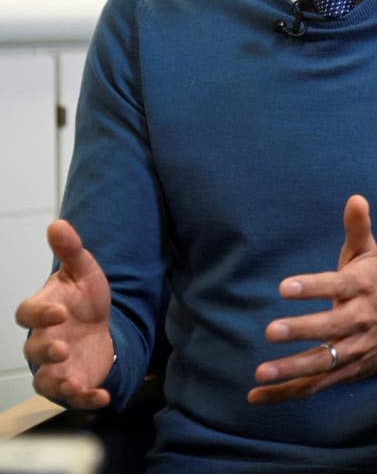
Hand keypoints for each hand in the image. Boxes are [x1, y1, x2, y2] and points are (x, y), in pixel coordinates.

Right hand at [15, 220, 113, 409]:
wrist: (100, 323)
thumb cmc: (84, 296)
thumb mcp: (83, 270)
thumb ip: (70, 250)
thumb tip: (57, 223)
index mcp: (43, 311)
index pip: (27, 314)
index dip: (39, 314)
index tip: (59, 310)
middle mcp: (44, 340)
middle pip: (34, 350)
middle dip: (46, 351)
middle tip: (62, 348)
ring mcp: (56, 365)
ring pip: (46, 381)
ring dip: (58, 384)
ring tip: (74, 383)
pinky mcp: (74, 382)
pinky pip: (74, 398)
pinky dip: (86, 400)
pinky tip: (103, 397)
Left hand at [248, 194, 376, 403]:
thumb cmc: (376, 284)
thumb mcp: (369, 254)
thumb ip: (358, 227)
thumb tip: (355, 197)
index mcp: (362, 288)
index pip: (337, 285)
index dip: (312, 286)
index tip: (284, 287)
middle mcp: (360, 321)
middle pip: (330, 328)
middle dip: (302, 331)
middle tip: (270, 331)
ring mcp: (353, 351)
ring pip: (322, 363)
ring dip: (291, 370)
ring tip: (261, 372)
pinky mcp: (345, 373)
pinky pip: (314, 385)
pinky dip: (286, 393)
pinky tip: (256, 395)